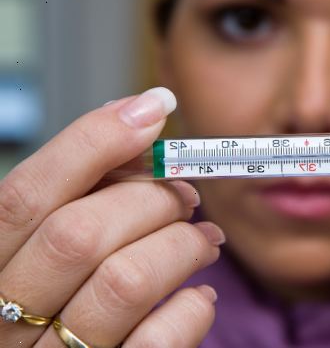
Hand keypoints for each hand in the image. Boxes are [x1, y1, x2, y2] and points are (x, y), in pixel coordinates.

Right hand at [0, 88, 222, 347]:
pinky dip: (192, 307)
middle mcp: (5, 317)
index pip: (26, 196)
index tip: (152, 109)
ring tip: (205, 238)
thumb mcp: (48, 242)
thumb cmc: (62, 294)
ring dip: (183, 245)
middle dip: (151, 200)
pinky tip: (198, 294)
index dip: (91, 142)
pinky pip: (158, 341)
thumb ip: (82, 191)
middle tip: (186, 194)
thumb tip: (139, 116)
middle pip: (80, 234)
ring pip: (126, 281)